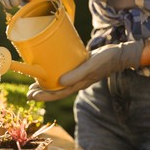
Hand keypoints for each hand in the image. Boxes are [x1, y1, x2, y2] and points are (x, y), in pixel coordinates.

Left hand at [27, 40, 144, 100]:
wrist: (120, 53)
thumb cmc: (107, 59)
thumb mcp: (91, 65)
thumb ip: (77, 74)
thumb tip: (60, 82)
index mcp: (78, 84)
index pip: (58, 94)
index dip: (44, 96)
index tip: (31, 95)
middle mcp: (76, 82)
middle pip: (56, 91)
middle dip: (42, 93)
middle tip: (28, 92)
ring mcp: (78, 76)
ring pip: (59, 84)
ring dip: (46, 85)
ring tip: (34, 85)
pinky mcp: (79, 68)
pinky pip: (64, 74)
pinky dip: (54, 76)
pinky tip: (48, 71)